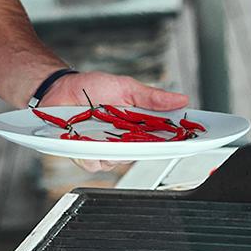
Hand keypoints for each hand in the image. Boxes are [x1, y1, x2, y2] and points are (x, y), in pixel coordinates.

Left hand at [41, 71, 189, 173]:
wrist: (60, 88)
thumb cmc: (92, 88)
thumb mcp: (126, 87)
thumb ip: (151, 98)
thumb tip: (181, 99)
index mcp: (137, 126)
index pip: (162, 139)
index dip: (177, 142)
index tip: (190, 139)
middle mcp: (122, 141)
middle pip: (141, 154)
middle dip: (142, 146)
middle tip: (136, 132)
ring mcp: (103, 149)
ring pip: (117, 162)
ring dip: (112, 148)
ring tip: (103, 129)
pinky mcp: (84, 154)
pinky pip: (93, 163)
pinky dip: (90, 153)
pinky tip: (85, 139)